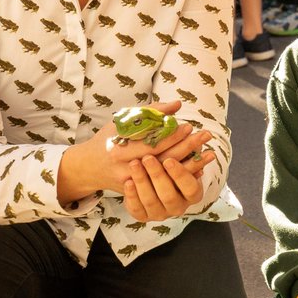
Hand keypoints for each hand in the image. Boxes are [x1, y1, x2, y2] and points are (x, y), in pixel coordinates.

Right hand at [59, 100, 204, 201]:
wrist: (89, 167)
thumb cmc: (107, 139)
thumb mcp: (122, 122)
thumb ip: (149, 113)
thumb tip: (177, 105)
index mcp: (119, 150)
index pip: (150, 144)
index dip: (170, 136)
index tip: (188, 126)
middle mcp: (126, 169)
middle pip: (161, 159)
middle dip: (186, 147)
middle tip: (204, 135)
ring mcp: (132, 183)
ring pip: (166, 175)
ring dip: (189, 164)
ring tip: (209, 153)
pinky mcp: (138, 192)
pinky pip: (164, 185)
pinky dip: (181, 178)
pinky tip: (198, 169)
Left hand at [121, 147, 213, 221]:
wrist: (142, 179)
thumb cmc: (168, 162)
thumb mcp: (179, 154)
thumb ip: (185, 144)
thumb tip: (184, 129)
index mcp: (192, 192)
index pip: (191, 187)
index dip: (181, 174)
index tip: (169, 160)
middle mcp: (178, 206)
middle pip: (169, 195)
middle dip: (158, 176)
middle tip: (148, 158)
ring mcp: (160, 213)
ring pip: (151, 200)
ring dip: (142, 181)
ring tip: (135, 164)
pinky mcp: (143, 216)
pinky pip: (136, 208)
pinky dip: (132, 195)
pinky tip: (128, 181)